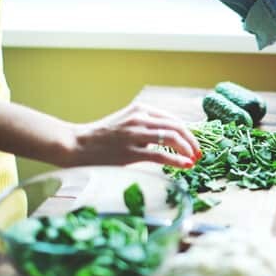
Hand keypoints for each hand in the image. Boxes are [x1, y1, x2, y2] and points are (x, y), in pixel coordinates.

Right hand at [68, 102, 200, 167]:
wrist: (77, 144)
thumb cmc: (102, 137)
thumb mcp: (127, 123)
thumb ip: (147, 127)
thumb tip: (172, 138)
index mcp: (141, 110)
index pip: (173, 119)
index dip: (188, 132)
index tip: (195, 143)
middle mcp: (140, 118)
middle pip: (176, 127)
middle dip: (192, 141)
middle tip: (199, 152)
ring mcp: (135, 134)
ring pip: (171, 138)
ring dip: (187, 149)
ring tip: (194, 159)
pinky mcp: (130, 151)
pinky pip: (160, 154)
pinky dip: (176, 160)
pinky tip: (185, 165)